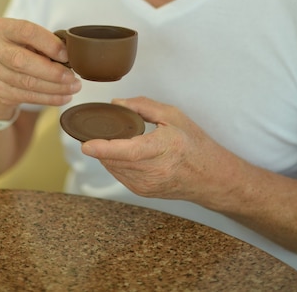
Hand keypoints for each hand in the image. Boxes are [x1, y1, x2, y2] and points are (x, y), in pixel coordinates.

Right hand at [0, 17, 81, 118]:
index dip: (49, 44)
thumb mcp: (29, 39)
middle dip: (52, 71)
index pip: (27, 32)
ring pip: (26, 82)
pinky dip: (48, 98)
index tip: (67, 55)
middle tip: (72, 77)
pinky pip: (26, 96)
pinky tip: (63, 97)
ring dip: (54, 87)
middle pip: (22, 61)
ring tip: (73, 87)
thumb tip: (72, 55)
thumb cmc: (20, 48)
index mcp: (2, 28)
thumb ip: (46, 43)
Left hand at [82, 96, 238, 208]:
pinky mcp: (142, 192)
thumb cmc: (194, 144)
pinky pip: (119, 174)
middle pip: (116, 159)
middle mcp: (155, 171)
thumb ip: (143, 106)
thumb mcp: (173, 116)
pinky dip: (115, 161)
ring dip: (107, 152)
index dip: (106, 148)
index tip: (86, 144)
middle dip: (101, 143)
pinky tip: (122, 151)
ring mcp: (147, 185)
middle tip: (96, 127)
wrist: (210, 176)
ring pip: (113, 167)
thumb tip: (116, 104)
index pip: (130, 152)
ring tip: (112, 137)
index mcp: (165, 148)